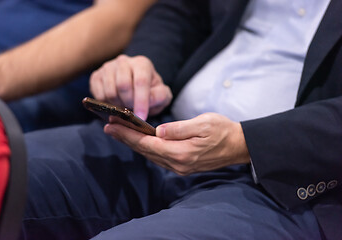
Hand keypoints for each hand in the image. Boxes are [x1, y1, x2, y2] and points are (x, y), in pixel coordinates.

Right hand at [90, 54, 171, 119]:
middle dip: (129, 103)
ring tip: (125, 108)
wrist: (135, 87)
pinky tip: (115, 104)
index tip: (141, 117)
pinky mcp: (96, 76)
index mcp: (142, 63)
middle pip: (122, 85)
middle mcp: (123, 62)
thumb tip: (147, 102)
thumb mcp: (161, 94)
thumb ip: (160, 96)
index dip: (141, 101)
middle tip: (133, 111)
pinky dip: (107, 105)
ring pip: (109, 92)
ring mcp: (108, 68)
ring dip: (118, 106)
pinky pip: (98, 96)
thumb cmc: (150, 91)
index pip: (141, 81)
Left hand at [104, 113, 250, 174]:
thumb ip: (179, 128)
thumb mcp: (203, 124)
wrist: (238, 146)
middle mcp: (178, 163)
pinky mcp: (182, 165)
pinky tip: (139, 140)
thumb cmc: (223, 130)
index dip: (127, 134)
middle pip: (145, 150)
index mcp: (181, 152)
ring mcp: (180, 167)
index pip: (147, 143)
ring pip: (150, 154)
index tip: (111, 125)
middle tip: (108, 126)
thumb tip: (158, 131)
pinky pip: (158, 157)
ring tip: (119, 131)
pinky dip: (146, 148)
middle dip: (125, 138)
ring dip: (134, 143)